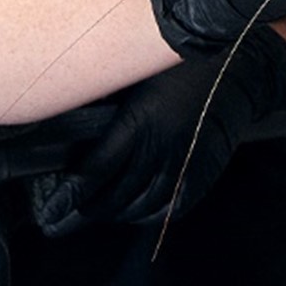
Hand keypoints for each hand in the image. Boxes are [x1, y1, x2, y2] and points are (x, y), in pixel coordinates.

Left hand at [31, 25, 285, 235]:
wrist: (237, 65)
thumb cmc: (178, 62)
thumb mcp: (134, 77)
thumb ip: (107, 106)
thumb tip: (71, 133)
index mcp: (140, 121)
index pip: (94, 172)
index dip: (68, 197)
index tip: (48, 213)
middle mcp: (162, 147)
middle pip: (114, 196)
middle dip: (82, 214)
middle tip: (59, 222)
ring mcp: (186, 163)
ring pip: (140, 207)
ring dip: (113, 215)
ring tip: (93, 214)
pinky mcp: (205, 171)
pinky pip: (171, 207)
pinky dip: (148, 216)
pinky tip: (133, 213)